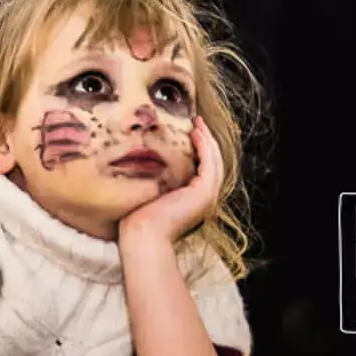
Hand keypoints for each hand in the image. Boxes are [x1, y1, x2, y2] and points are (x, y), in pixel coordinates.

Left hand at [119, 118, 223, 247]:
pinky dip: (204, 147)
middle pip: (214, 163)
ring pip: (215, 161)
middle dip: (207, 141)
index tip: (192, 131)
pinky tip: (195, 134)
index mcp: (196, 199)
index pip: (205, 169)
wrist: (143, 233)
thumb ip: (158, 180)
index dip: (202, 149)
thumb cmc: (141, 216)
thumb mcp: (153, 192)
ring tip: (198, 124)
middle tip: (198, 122)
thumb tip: (145, 162)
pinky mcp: (203, 192)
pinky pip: (209, 164)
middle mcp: (206, 198)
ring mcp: (207, 196)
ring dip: (208, 140)